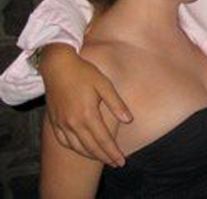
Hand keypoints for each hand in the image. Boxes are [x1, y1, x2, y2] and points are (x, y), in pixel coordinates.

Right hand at [39, 44, 131, 166]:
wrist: (57, 66)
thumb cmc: (84, 73)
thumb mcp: (104, 85)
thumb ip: (116, 104)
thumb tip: (129, 120)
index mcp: (87, 114)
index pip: (103, 140)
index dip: (113, 152)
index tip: (121, 161)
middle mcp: (73, 123)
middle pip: (90, 147)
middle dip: (104, 157)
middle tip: (115, 164)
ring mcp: (61, 123)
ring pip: (77, 147)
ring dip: (90, 155)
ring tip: (102, 159)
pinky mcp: (54, 121)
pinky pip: (63, 141)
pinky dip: (74, 148)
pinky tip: (80, 149)